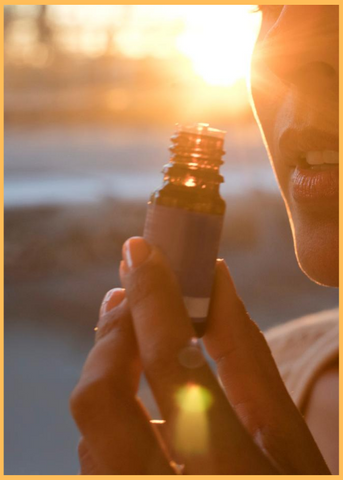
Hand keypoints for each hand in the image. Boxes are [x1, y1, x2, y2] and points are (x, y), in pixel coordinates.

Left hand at [70, 237, 329, 473]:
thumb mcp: (288, 437)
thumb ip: (246, 353)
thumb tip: (214, 278)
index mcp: (234, 473)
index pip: (174, 364)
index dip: (154, 297)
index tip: (140, 250)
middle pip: (101, 401)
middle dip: (112, 333)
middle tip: (130, 292)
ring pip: (90, 431)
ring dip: (108, 368)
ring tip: (134, 331)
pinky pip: (96, 459)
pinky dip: (113, 412)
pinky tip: (140, 394)